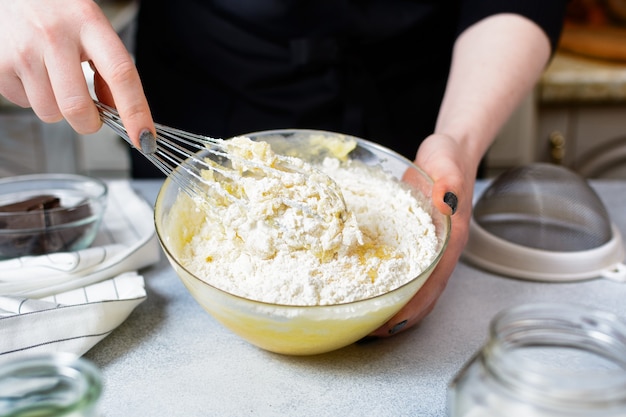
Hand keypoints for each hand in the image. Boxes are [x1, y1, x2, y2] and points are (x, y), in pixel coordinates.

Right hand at [0, 0, 153, 148]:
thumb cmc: (56, 11)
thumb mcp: (91, 27)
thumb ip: (109, 68)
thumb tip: (118, 112)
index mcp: (88, 23)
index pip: (121, 74)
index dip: (135, 112)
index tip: (145, 137)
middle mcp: (54, 35)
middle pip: (78, 107)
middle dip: (89, 123)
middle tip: (90, 114)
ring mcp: (23, 50)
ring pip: (50, 113)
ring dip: (58, 108)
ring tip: (54, 79)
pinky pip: (25, 105)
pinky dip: (33, 98)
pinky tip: (33, 72)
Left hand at [370, 133, 474, 336]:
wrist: (447, 153)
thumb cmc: (447, 158)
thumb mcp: (446, 161)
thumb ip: (448, 180)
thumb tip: (445, 201)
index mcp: (450, 237)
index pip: (435, 279)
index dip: (415, 304)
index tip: (392, 322)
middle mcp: (440, 249)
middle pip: (425, 293)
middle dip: (401, 315)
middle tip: (370, 330)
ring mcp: (428, 248)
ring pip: (415, 286)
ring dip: (395, 306)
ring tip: (366, 320)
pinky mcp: (412, 242)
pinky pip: (403, 270)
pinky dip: (389, 285)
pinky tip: (368, 289)